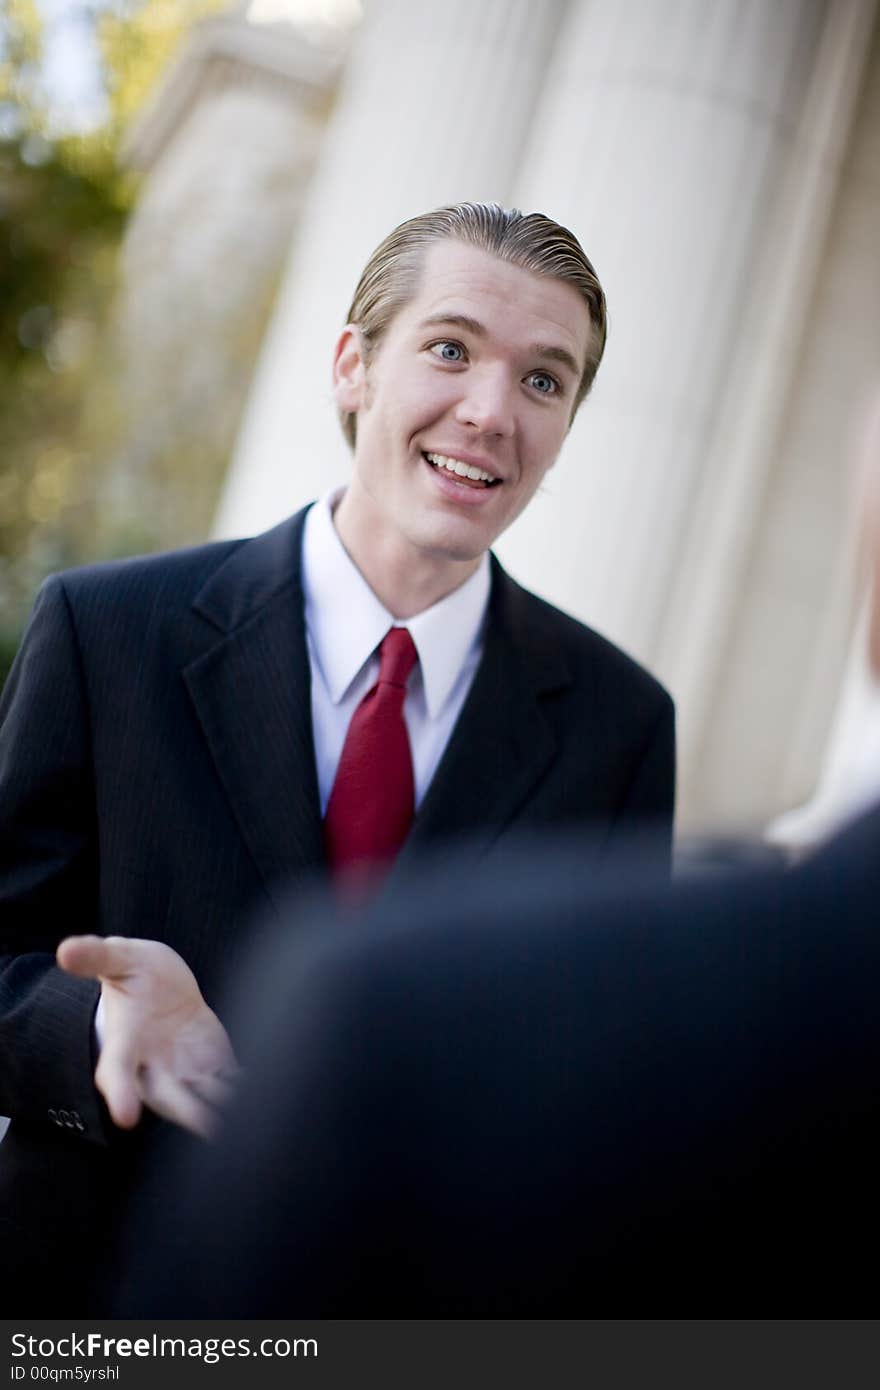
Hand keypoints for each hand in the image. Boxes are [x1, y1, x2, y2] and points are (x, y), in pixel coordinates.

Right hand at [56, 934, 239, 1138]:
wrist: (159, 987)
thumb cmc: (134, 973)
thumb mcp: (118, 958)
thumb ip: (97, 956)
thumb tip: (66, 949)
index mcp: (124, 1043)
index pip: (117, 1070)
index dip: (120, 1093)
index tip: (126, 1117)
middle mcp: (152, 1067)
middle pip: (168, 1097)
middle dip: (188, 1112)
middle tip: (210, 1126)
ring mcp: (184, 1071)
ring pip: (202, 1098)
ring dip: (224, 1109)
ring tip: (247, 1118)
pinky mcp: (212, 1066)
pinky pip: (228, 1084)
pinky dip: (245, 1092)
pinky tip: (269, 1095)